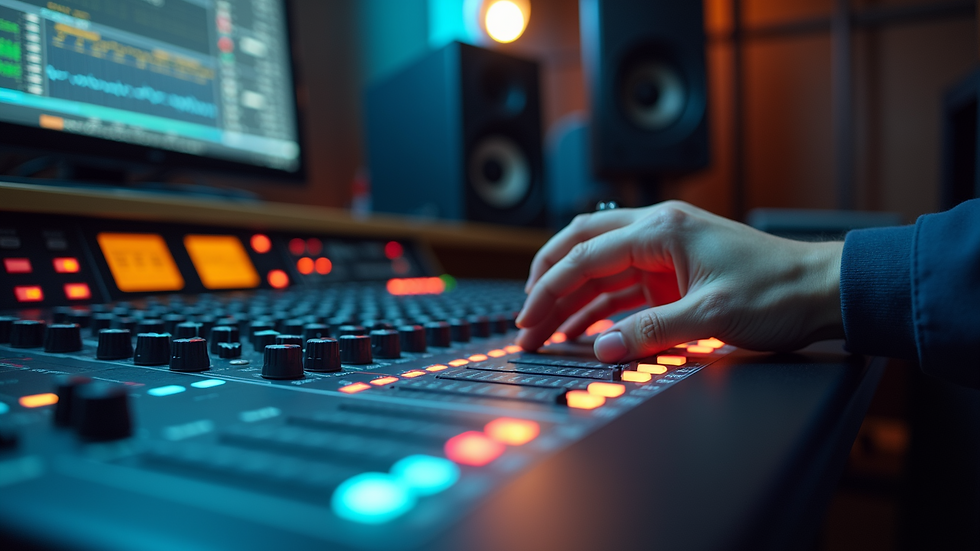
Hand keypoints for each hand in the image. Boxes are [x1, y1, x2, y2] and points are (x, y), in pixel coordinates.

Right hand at [516, 201, 844, 361]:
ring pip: (599, 269)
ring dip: (570, 300)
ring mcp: (664, 250)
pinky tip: (582, 331)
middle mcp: (657, 230)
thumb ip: (650, 332)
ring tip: (545, 333)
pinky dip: (599, 308)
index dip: (550, 289)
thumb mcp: (710, 315)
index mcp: (662, 229)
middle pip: (582, 249)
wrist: (823, 289)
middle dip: (548, 284)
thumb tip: (601, 348)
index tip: (528, 319)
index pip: (587, 256)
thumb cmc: (778, 291)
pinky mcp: (673, 271)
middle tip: (525, 320)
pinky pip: (623, 287)